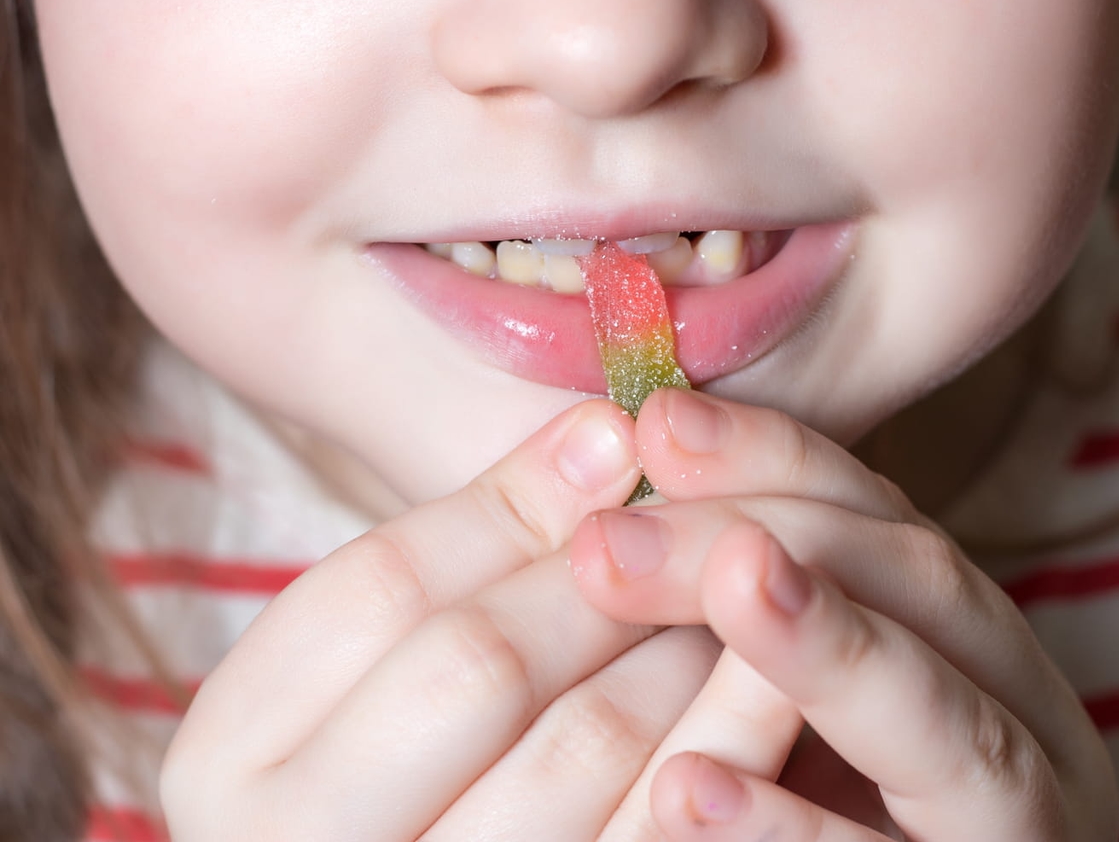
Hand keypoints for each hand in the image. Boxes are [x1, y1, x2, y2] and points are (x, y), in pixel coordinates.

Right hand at [160, 399, 720, 840]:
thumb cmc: (393, 776)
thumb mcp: (369, 678)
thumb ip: (454, 572)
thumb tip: (602, 435)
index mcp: (232, 758)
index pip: (374, 591)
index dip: (504, 501)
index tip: (611, 432)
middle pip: (477, 663)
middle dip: (601, 569)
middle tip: (689, 507)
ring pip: (579, 749)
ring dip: (676, 637)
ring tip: (738, 574)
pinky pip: (653, 833)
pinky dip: (728, 739)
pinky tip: (772, 673)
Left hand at [570, 389, 1118, 840]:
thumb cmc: (826, 797)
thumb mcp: (795, 697)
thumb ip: (751, 603)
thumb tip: (633, 471)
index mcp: (971, 641)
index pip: (880, 516)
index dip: (772, 459)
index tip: (656, 422)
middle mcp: (1022, 714)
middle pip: (916, 587)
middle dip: (764, 534)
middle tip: (615, 535)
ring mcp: (1023, 817)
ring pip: (948, 724)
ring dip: (828, 647)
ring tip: (732, 584)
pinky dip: (792, 828)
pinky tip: (689, 788)